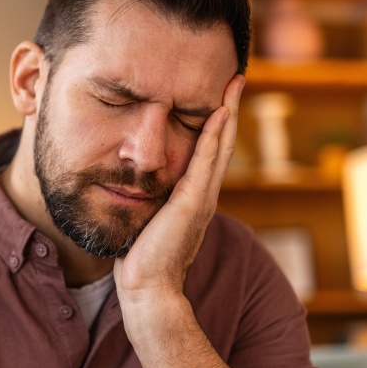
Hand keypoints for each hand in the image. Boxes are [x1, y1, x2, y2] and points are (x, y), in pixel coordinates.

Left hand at [114, 74, 244, 302]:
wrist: (147, 289)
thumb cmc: (140, 259)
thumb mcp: (144, 219)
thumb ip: (146, 200)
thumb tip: (129, 183)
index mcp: (192, 198)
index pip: (208, 152)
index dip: (215, 124)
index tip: (218, 95)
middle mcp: (203, 195)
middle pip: (221, 143)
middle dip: (229, 109)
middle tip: (236, 78)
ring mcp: (202, 199)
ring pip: (220, 147)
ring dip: (228, 113)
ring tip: (234, 84)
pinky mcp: (193, 204)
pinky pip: (206, 162)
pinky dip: (215, 136)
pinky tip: (219, 113)